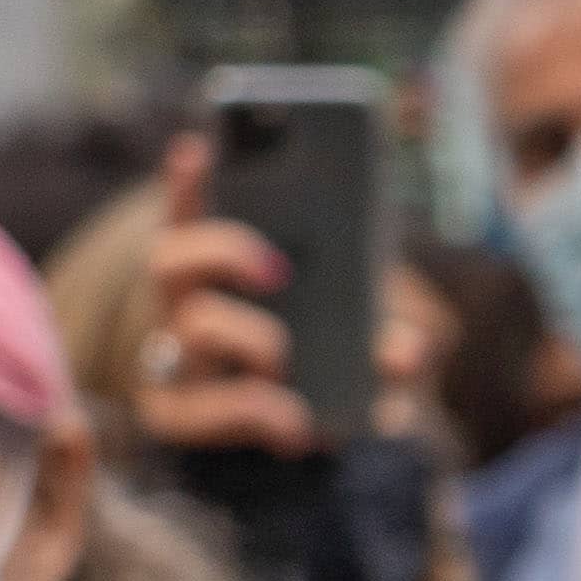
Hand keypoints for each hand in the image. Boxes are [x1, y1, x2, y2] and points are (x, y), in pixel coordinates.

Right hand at [130, 135, 423, 449]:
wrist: (280, 419)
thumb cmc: (309, 346)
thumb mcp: (339, 316)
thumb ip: (372, 318)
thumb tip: (410, 352)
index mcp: (214, 265)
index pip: (190, 209)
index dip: (189, 181)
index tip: (199, 149)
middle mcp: (180, 302)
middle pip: (170, 260)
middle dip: (224, 252)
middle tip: (278, 267)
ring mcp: (171, 355)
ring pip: (192, 334)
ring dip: (250, 339)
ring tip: (285, 360)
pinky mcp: (178, 413)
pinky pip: (203, 414)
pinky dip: (256, 416)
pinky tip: (299, 430)